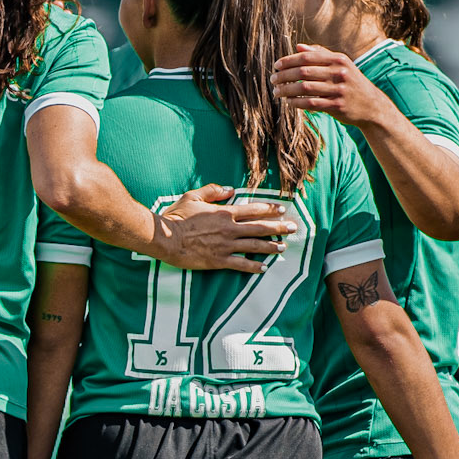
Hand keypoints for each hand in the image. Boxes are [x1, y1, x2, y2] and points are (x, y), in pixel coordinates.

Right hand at [152, 185, 296, 273]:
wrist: (165, 238)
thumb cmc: (176, 216)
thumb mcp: (192, 197)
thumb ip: (212, 192)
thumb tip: (229, 189)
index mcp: (224, 212)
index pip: (253, 210)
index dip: (270, 210)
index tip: (283, 210)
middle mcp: (229, 229)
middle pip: (260, 227)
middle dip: (279, 227)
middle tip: (293, 228)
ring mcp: (225, 246)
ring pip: (254, 246)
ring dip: (271, 247)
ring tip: (283, 247)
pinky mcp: (218, 261)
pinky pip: (240, 264)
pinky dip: (253, 267)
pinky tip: (263, 268)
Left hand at [272, 45, 385, 125]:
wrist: (371, 106)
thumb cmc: (351, 82)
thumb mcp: (341, 65)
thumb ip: (320, 54)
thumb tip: (298, 46)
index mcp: (338, 59)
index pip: (307, 57)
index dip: (288, 61)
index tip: (276, 66)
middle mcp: (339, 72)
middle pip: (303, 72)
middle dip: (284, 76)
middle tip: (272, 80)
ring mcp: (338, 89)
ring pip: (304, 88)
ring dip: (286, 90)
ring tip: (276, 92)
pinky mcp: (337, 105)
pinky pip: (310, 103)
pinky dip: (296, 103)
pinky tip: (288, 102)